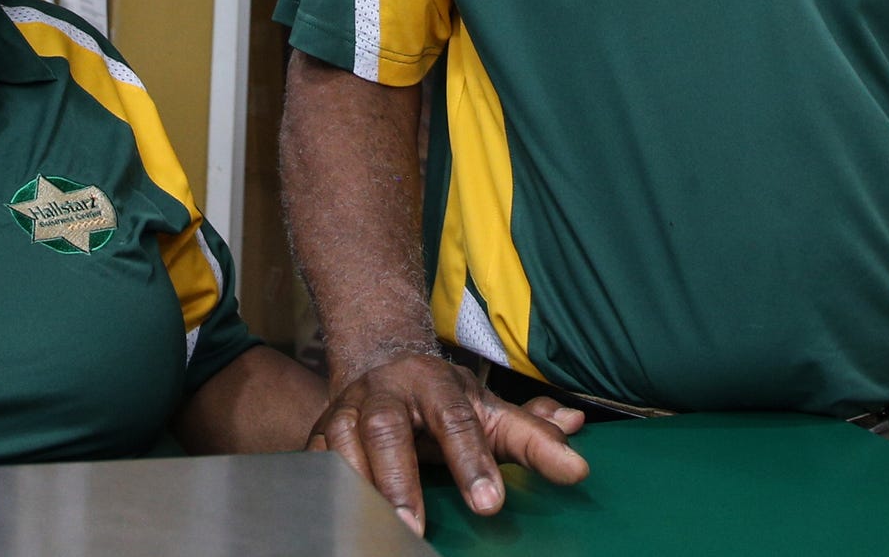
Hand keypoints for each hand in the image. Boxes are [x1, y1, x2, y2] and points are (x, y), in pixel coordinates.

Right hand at [306, 351, 585, 535]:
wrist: (381, 360)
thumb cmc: (443, 398)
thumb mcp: (490, 410)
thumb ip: (531, 435)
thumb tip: (576, 445)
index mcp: (434, 382)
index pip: (456, 419)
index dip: (472, 461)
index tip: (490, 504)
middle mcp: (385, 390)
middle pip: (386, 428)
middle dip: (397, 477)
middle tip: (415, 527)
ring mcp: (346, 409)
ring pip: (341, 441)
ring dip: (357, 486)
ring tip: (377, 528)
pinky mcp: (319, 431)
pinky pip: (312, 458)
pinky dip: (322, 489)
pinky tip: (341, 519)